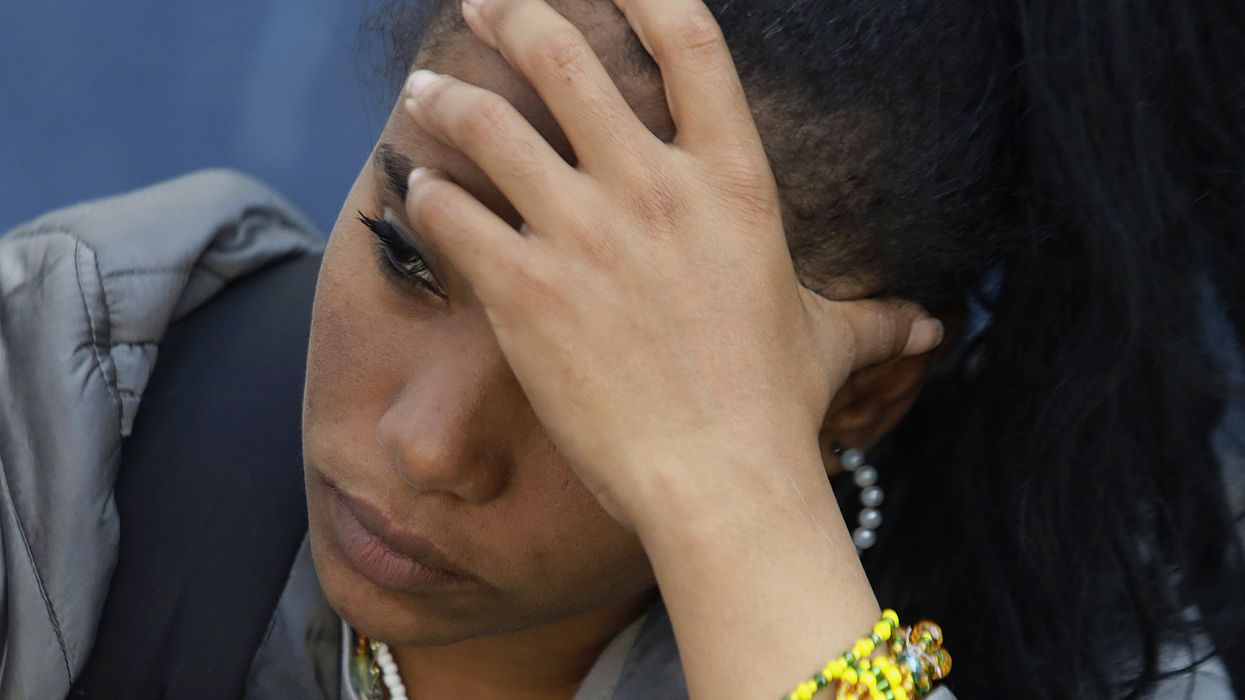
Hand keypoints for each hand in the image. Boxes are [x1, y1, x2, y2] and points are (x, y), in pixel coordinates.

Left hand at [399, 0, 941, 527]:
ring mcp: (583, 232)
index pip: (688, 41)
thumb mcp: (833, 343)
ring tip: (424, 89)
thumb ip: (878, 317)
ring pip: (491, 124)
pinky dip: (427, 192)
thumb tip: (932, 325)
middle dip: (515, 15)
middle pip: (565, 56)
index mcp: (731, 179)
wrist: (719, 481)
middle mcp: (652, 186)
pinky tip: (417, 189)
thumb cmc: (776, 408)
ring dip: (448, 96)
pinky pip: (454, 213)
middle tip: (485, 4)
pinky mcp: (526, 289)